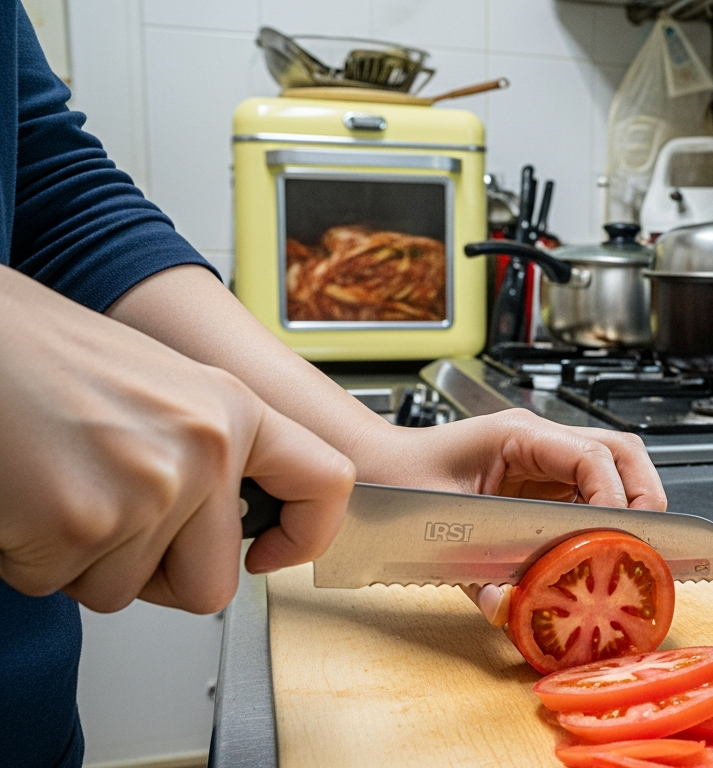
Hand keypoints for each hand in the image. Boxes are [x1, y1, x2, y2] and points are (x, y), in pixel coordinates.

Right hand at [0, 268, 354, 613]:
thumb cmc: (45, 357)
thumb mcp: (163, 387)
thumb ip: (210, 449)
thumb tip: (233, 520)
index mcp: (232, 410)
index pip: (327, 483)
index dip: (307, 536)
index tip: (269, 552)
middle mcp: (203, 450)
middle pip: (210, 584)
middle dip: (155, 576)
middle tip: (110, 524)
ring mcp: (148, 491)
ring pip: (123, 590)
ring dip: (82, 561)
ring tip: (58, 487)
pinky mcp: (82, 525)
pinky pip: (58, 584)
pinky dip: (30, 557)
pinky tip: (25, 498)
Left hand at [350, 409, 666, 624]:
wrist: (375, 469)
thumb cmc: (399, 482)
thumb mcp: (436, 531)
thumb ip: (475, 573)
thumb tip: (509, 607)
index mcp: (517, 436)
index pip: (591, 455)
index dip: (615, 496)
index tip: (618, 536)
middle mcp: (539, 441)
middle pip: (620, 451)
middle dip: (644, 494)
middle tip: (648, 539)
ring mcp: (544, 458)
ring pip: (615, 466)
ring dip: (632, 503)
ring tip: (633, 546)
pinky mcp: (542, 480)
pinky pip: (592, 491)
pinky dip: (607, 517)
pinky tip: (601, 549)